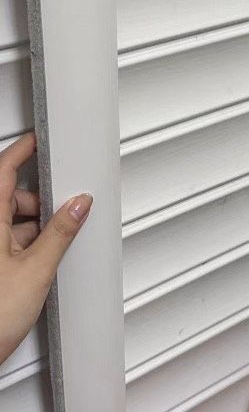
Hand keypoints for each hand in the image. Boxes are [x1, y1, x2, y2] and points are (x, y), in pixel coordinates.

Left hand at [0, 132, 92, 365]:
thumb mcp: (36, 270)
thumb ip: (60, 233)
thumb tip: (78, 205)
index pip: (3, 169)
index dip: (22, 151)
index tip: (39, 140)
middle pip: (8, 196)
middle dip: (36, 201)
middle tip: (61, 213)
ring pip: (9, 221)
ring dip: (31, 227)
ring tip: (51, 248)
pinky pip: (7, 242)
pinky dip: (24, 246)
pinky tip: (39, 264)